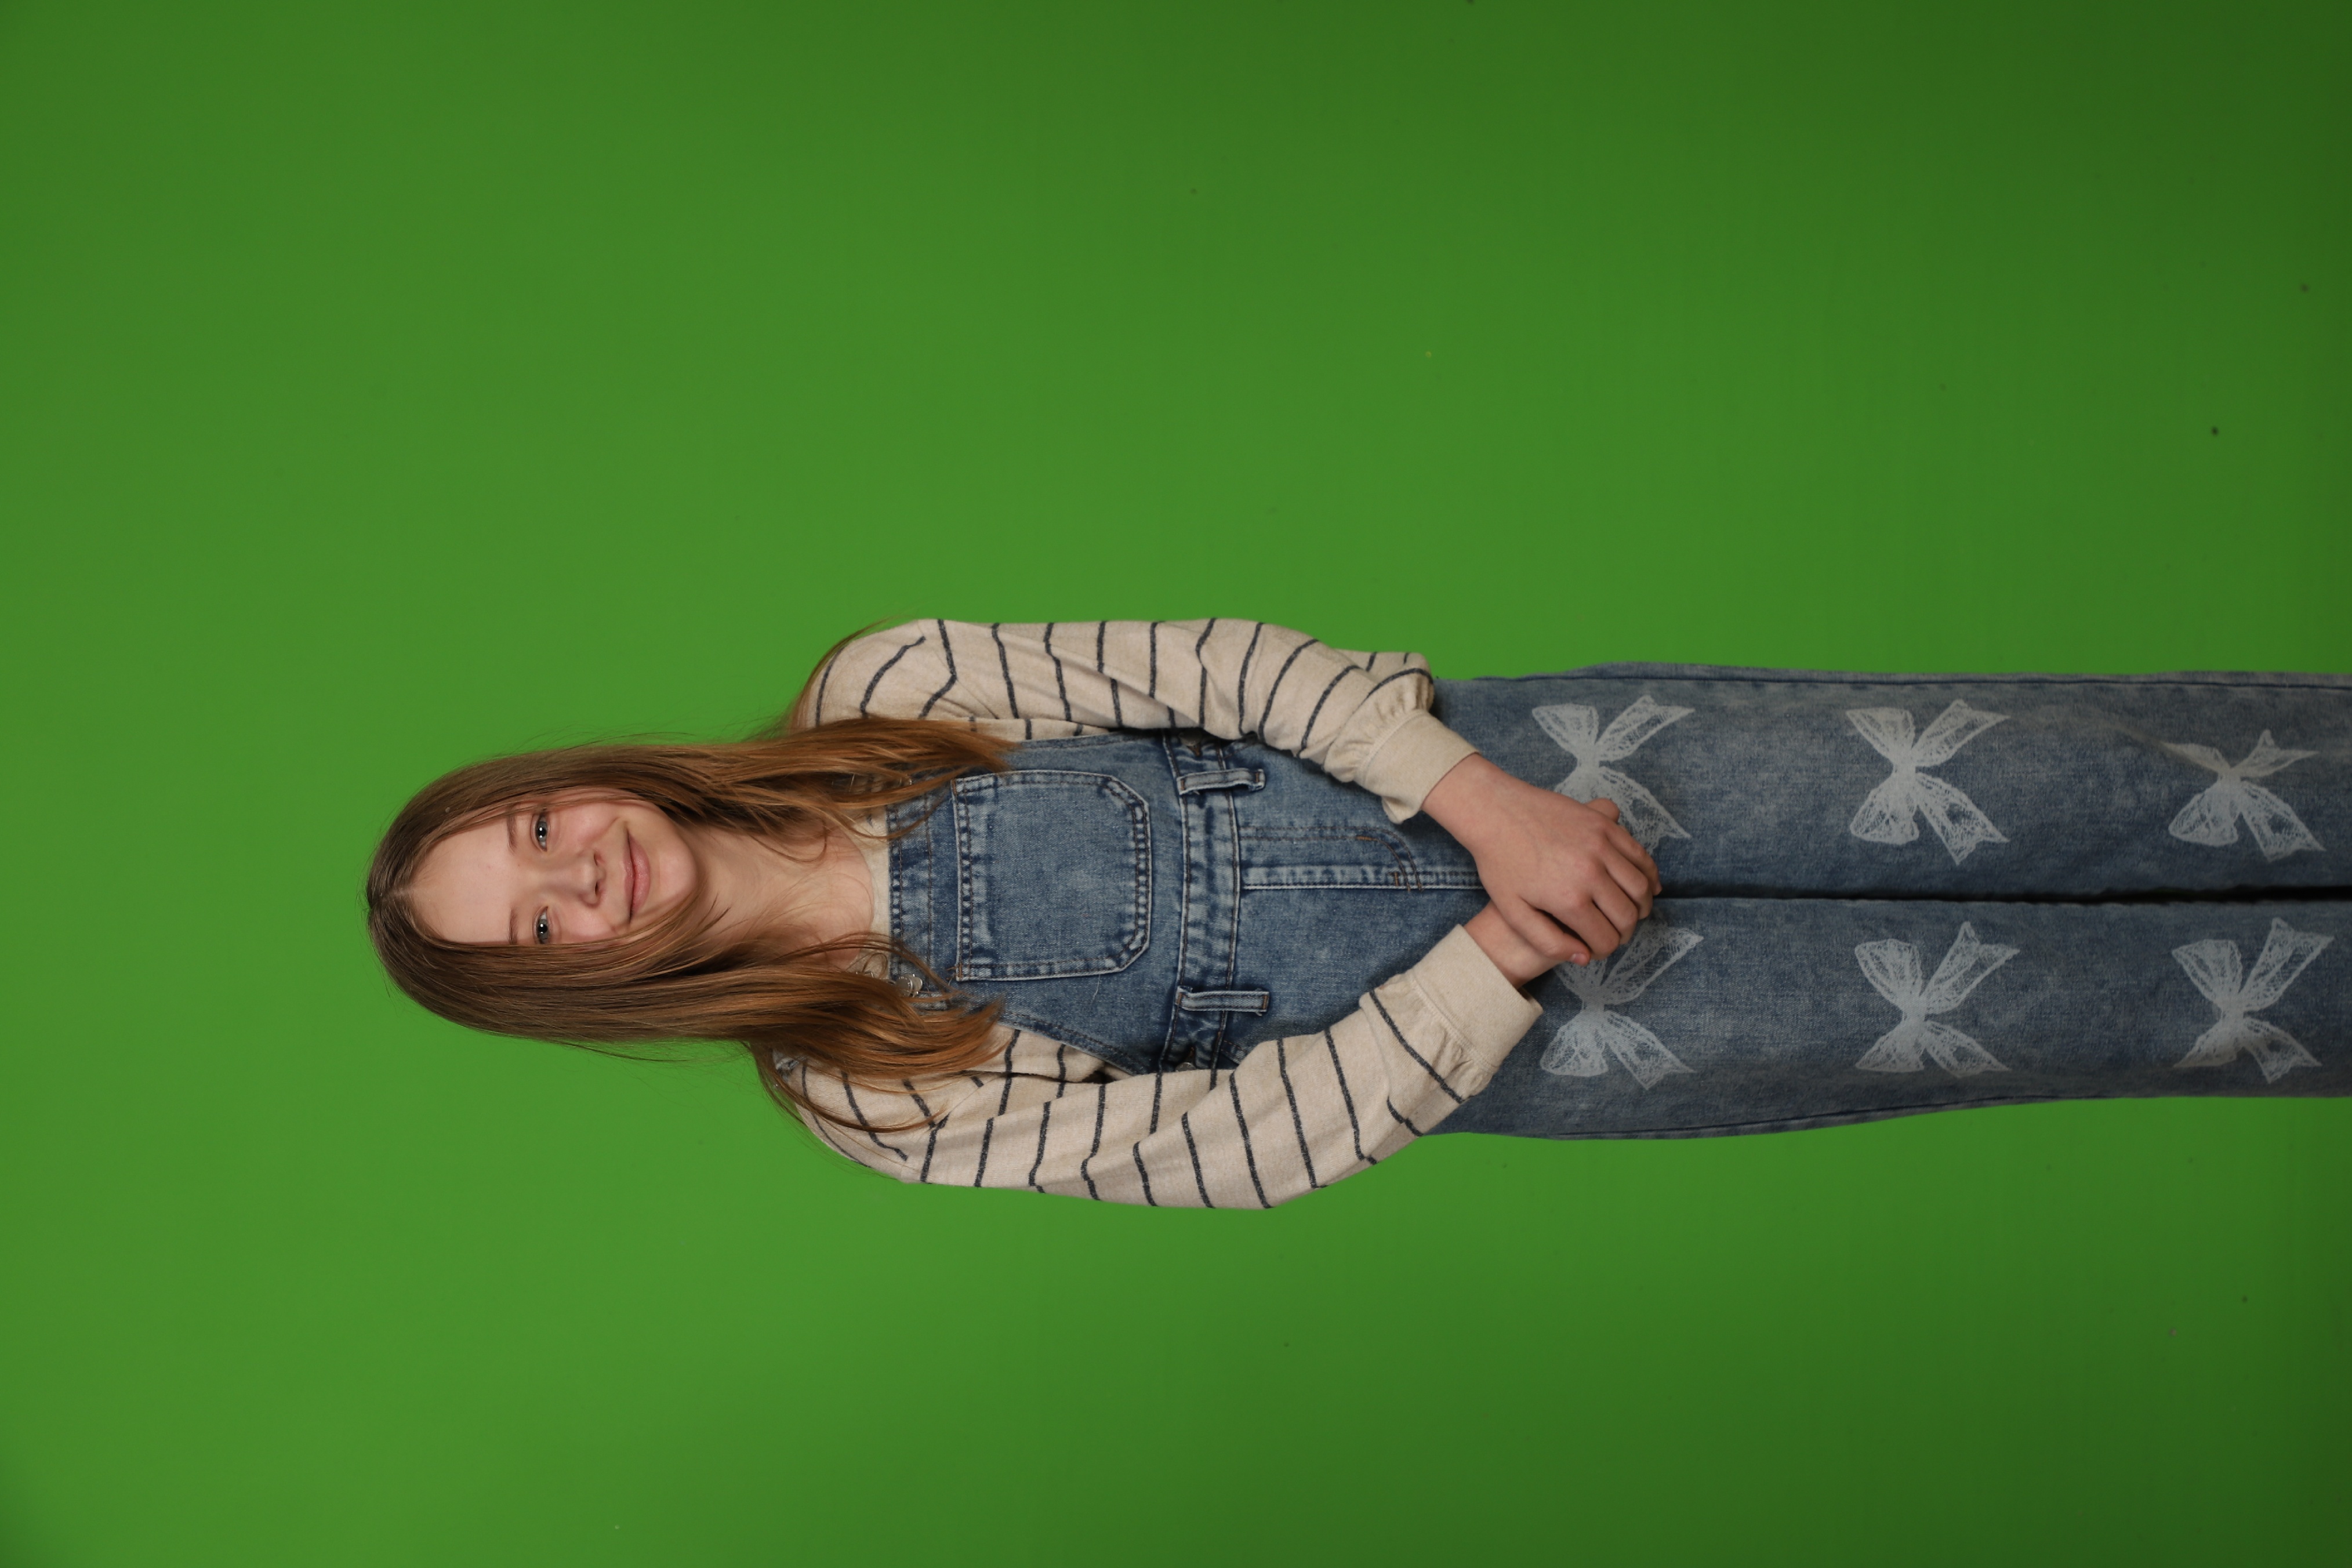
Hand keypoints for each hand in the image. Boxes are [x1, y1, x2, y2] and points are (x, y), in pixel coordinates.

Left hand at [1422, 753, 1660, 980]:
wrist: (1495, 812)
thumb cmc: (1500, 863)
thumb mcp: (1513, 912)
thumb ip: (1548, 942)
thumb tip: (1585, 957)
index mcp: (1568, 899)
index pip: (1606, 939)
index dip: (1603, 950)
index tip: (1596, 948)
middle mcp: (1590, 872)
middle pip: (1628, 916)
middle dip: (1624, 932)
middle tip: (1613, 933)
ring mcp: (1601, 845)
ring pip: (1640, 887)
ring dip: (1641, 906)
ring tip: (1630, 913)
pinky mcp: (1605, 825)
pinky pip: (1640, 855)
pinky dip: (1648, 875)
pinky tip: (1644, 886)